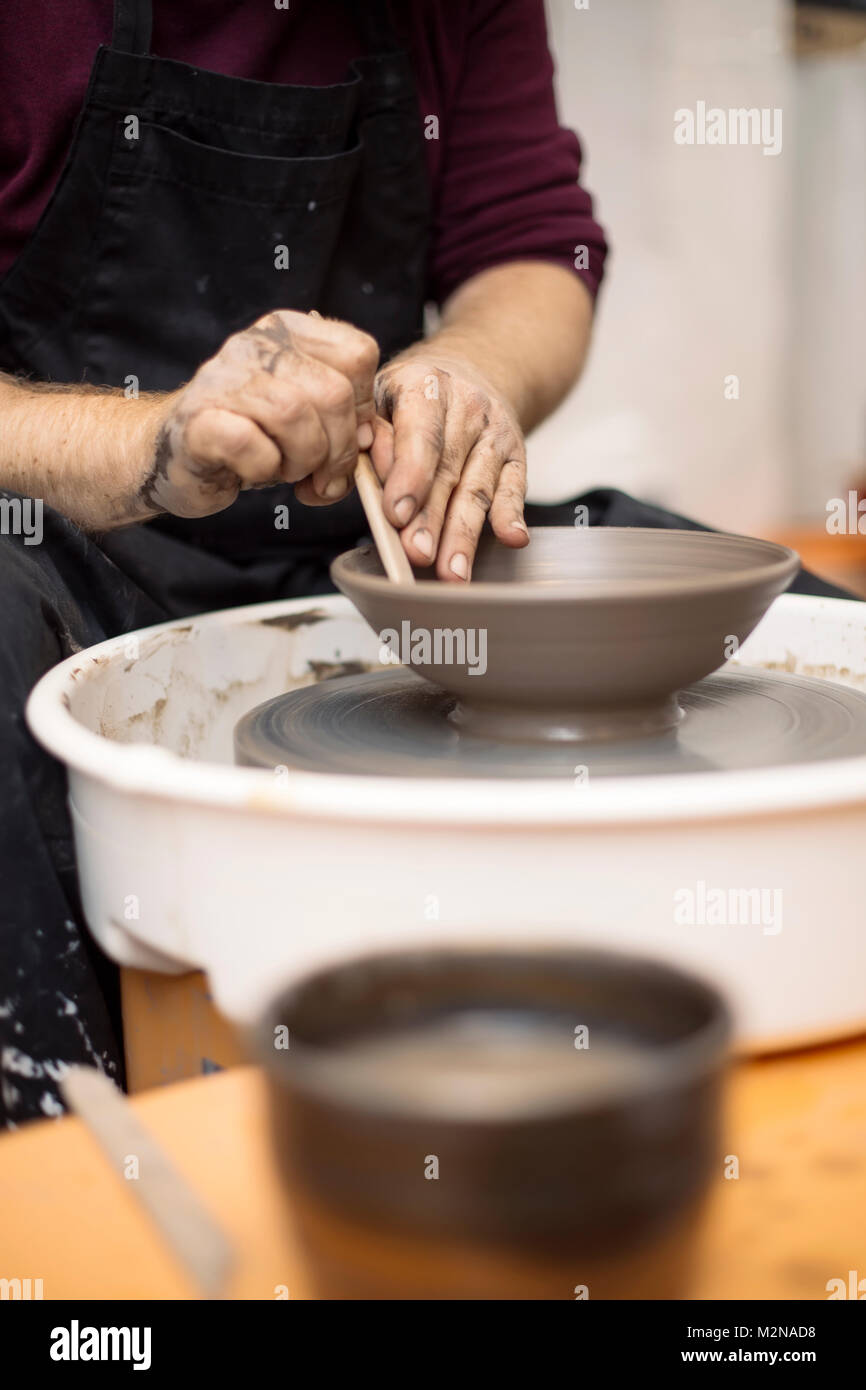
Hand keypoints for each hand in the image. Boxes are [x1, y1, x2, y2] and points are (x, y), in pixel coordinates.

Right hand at [140, 310, 378, 517]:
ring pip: (295, 415)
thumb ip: (347, 421)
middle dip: (338, 450)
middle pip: (333, 393)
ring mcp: (221, 378)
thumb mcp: (309, 420)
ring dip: (303, 461)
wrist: (175, 457)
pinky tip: (253, 472)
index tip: (346, 438)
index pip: (359, 354)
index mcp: (288, 331)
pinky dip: (264, 470)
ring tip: (286, 471)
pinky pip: (252, 445)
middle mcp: (255, 344)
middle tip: (320, 474)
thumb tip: (368, 439)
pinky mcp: (198, 420)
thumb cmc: (250, 438)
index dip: (363, 408)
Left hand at [372, 351, 528, 580]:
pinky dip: (512, 515)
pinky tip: (512, 539)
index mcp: (424, 384)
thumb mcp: (380, 401)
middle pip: (448, 470)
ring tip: (453, 573)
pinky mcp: (516, 454)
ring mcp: (495, 431)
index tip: (396, 515)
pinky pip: (513, 488)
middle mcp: (466, 405)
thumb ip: (372, 438)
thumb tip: (371, 474)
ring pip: (477, 488)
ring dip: (464, 534)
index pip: (419, 435)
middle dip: (432, 518)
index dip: (409, 476)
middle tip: (417, 554)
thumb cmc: (408, 401)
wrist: (464, 375)